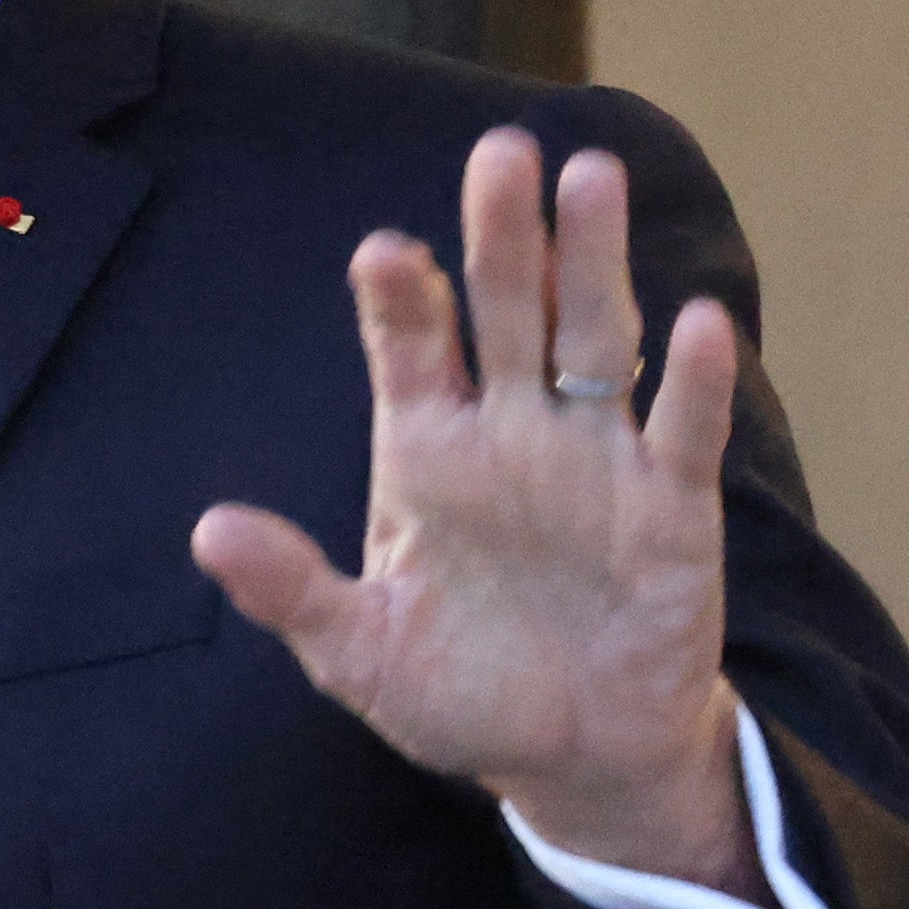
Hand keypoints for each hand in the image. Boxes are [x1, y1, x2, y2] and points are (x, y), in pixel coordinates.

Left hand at [194, 127, 758, 890]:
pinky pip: (683, 432)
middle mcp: (512, 432)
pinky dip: (694, 381)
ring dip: (594, 262)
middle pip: (506, 312)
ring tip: (591, 178)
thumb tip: (209, 531)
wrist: (573, 756)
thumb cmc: (458, 692)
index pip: (410, 352)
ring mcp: (595, 459)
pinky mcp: (672, 506)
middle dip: (503, 235)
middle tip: (502, 152)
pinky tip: (698, 322)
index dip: (400, 301)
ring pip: (595, 338)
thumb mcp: (357, 653)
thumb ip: (292, 590)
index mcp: (426, 452)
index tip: (386, 252)